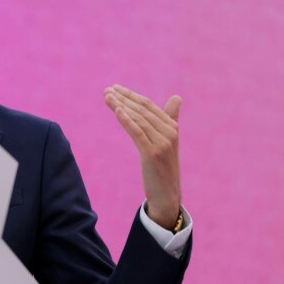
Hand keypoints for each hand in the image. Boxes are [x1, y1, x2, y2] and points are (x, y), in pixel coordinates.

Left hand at [104, 84, 181, 229]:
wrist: (166, 195)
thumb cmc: (163, 167)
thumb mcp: (167, 142)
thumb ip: (170, 119)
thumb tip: (176, 97)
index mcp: (172, 127)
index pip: (148, 106)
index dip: (131, 95)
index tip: (115, 88)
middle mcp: (169, 132)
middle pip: (142, 110)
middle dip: (123, 98)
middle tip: (107, 90)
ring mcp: (162, 143)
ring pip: (138, 119)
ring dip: (121, 106)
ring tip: (107, 97)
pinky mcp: (153, 154)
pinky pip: (138, 133)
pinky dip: (127, 120)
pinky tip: (117, 111)